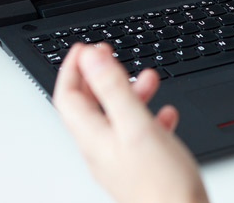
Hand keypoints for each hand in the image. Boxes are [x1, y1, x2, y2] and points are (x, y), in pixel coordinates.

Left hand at [52, 43, 208, 202]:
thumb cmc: (161, 185)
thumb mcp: (136, 126)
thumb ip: (114, 90)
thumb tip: (92, 59)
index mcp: (94, 138)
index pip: (68, 97)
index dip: (73, 69)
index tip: (85, 48)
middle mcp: (102, 150)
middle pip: (90, 106)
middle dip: (99, 76)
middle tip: (109, 55)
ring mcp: (120, 160)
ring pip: (117, 118)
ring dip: (129, 93)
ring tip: (148, 79)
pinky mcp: (141, 169)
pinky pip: (139, 135)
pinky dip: (149, 117)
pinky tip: (166, 114)